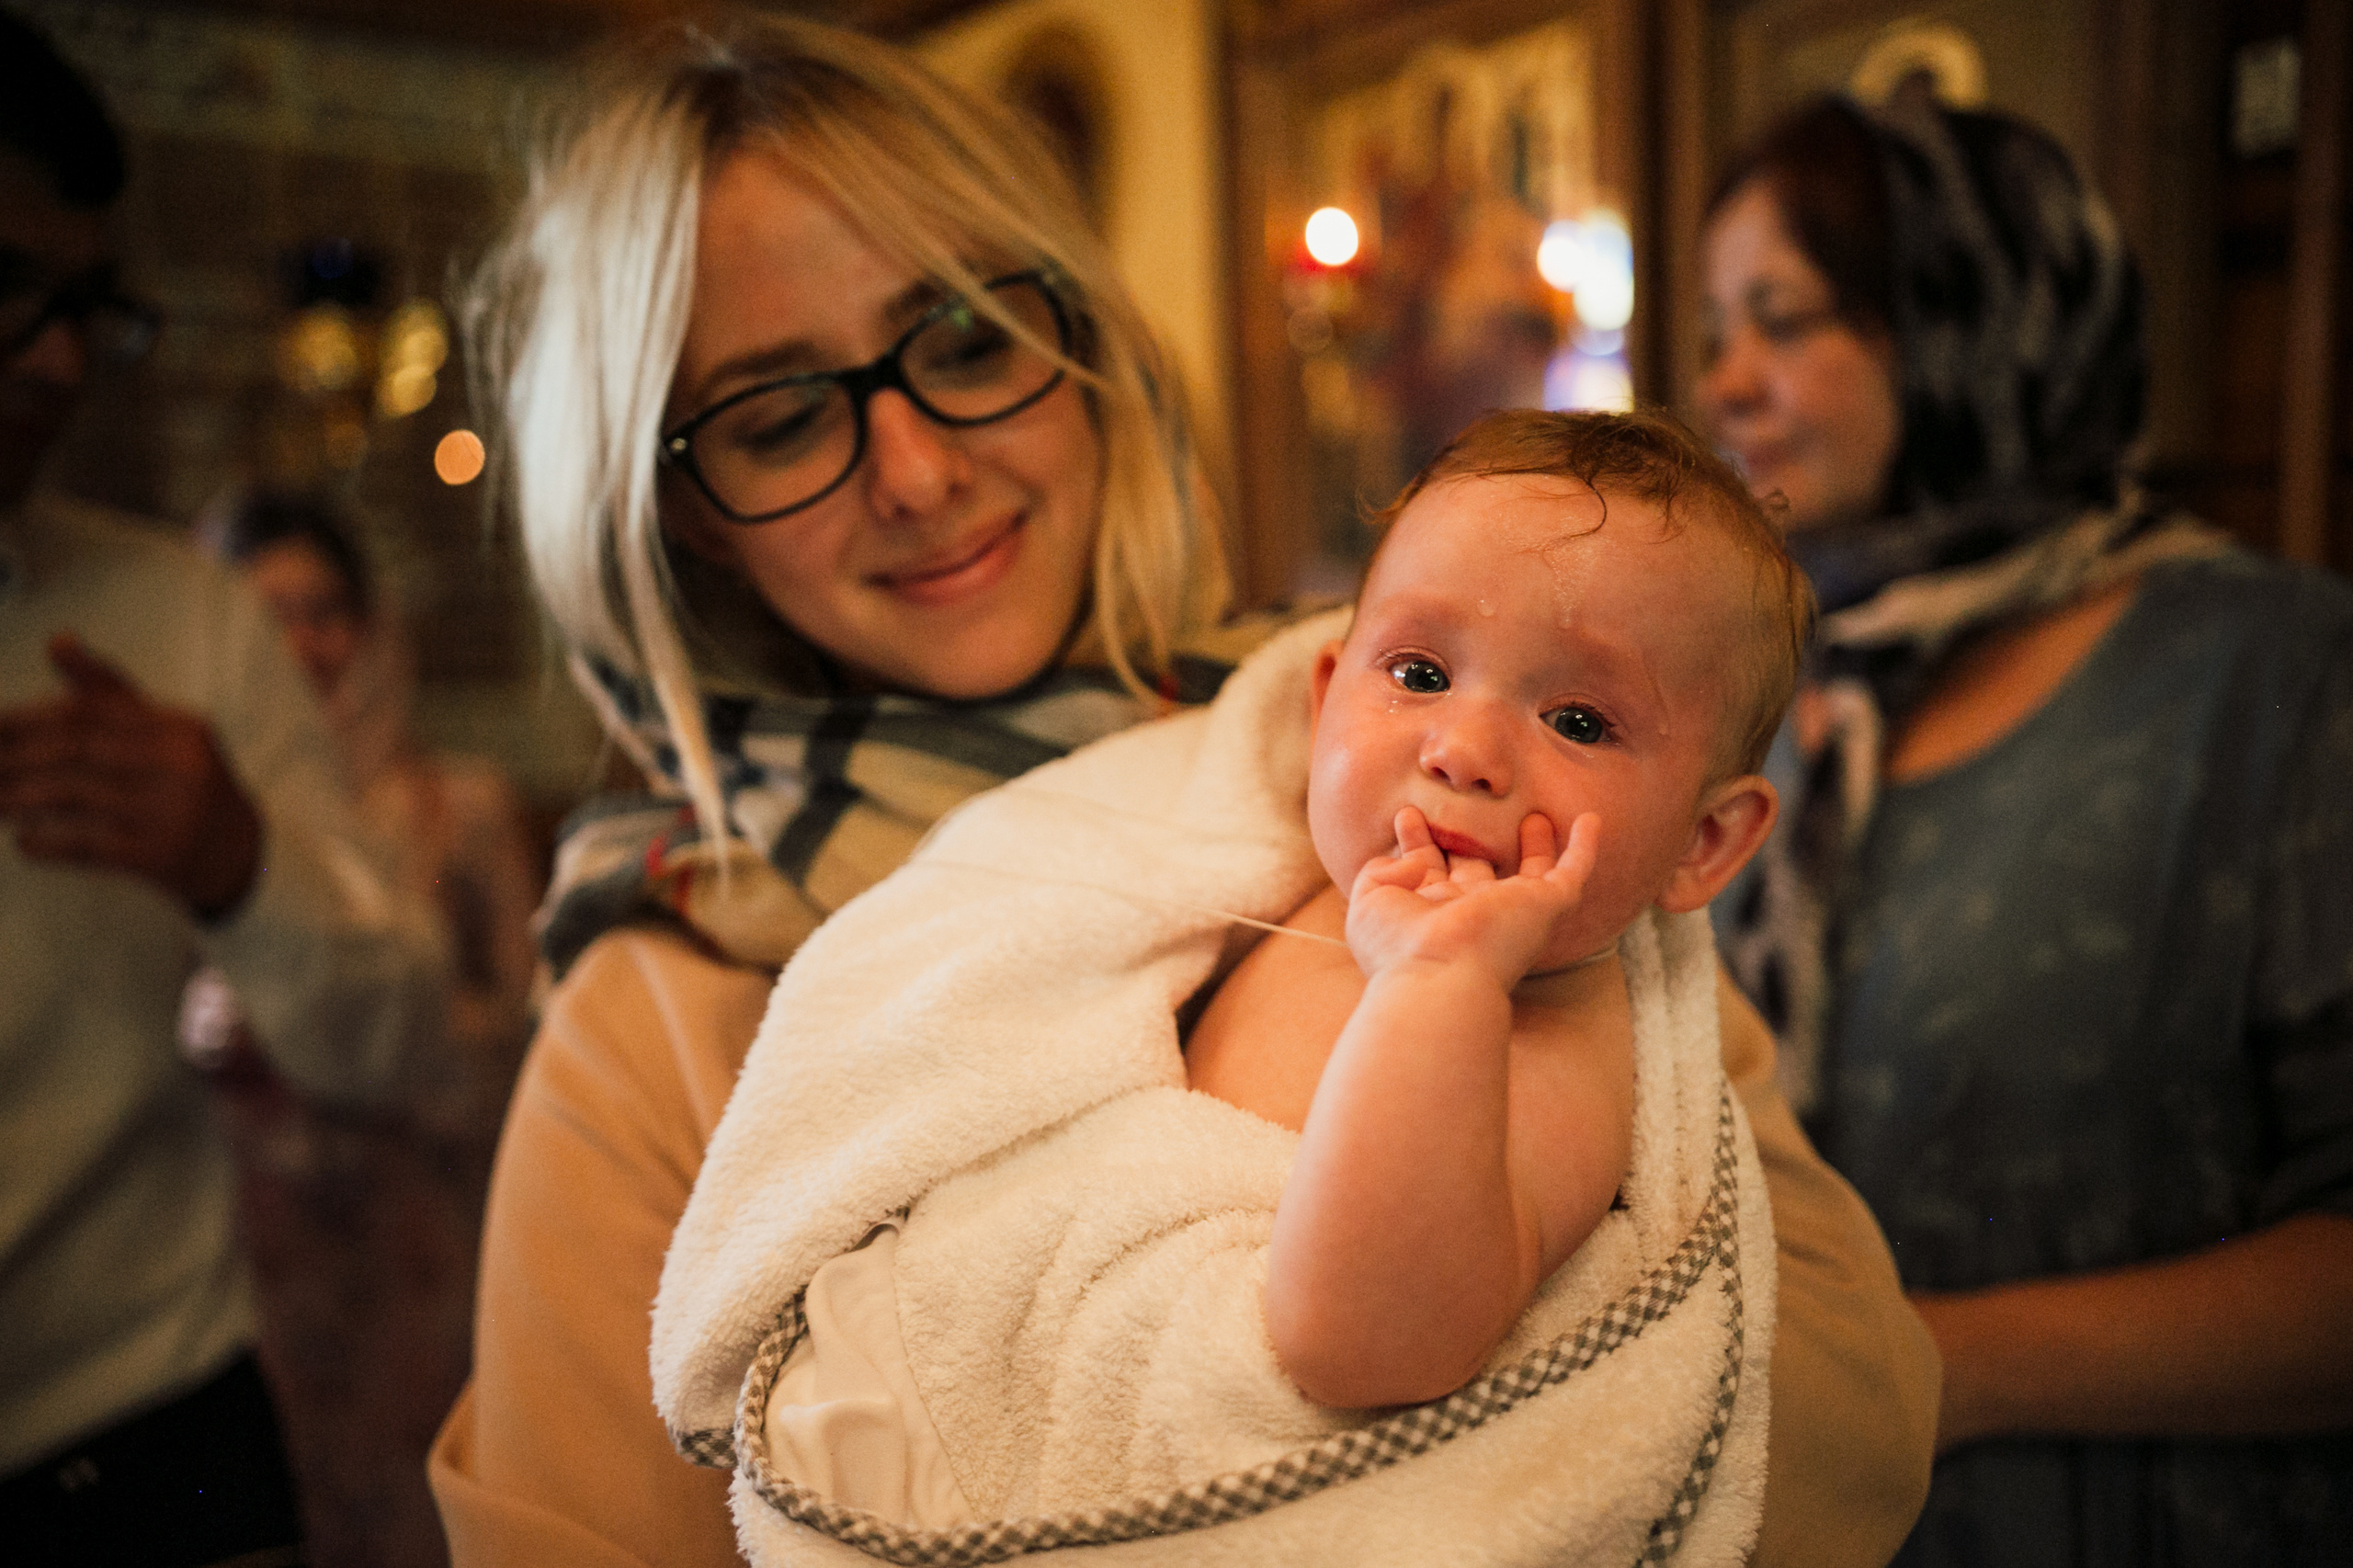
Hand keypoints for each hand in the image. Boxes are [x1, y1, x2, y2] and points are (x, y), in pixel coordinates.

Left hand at [0, 633, 262, 918]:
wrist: (239, 852)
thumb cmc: (186, 783)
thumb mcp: (160, 733)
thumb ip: (107, 692)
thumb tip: (58, 640)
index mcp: (178, 727)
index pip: (90, 712)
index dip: (31, 719)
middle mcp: (179, 764)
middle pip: (77, 751)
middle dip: (16, 758)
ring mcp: (171, 811)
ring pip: (74, 795)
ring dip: (20, 798)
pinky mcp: (160, 855)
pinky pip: (89, 845)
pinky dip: (50, 842)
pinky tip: (24, 841)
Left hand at [1344, 806, 1601, 989]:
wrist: (1438, 979)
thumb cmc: (1398, 948)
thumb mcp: (1370, 901)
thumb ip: (1383, 869)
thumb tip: (1417, 858)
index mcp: (1430, 915)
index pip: (1426, 872)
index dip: (1416, 842)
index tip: (1405, 815)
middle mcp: (1472, 914)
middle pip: (1476, 872)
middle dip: (1472, 845)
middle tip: (1471, 812)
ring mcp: (1510, 911)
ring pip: (1530, 875)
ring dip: (1534, 846)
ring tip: (1533, 817)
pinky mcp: (1544, 907)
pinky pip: (1573, 874)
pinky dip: (1585, 848)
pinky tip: (1591, 820)